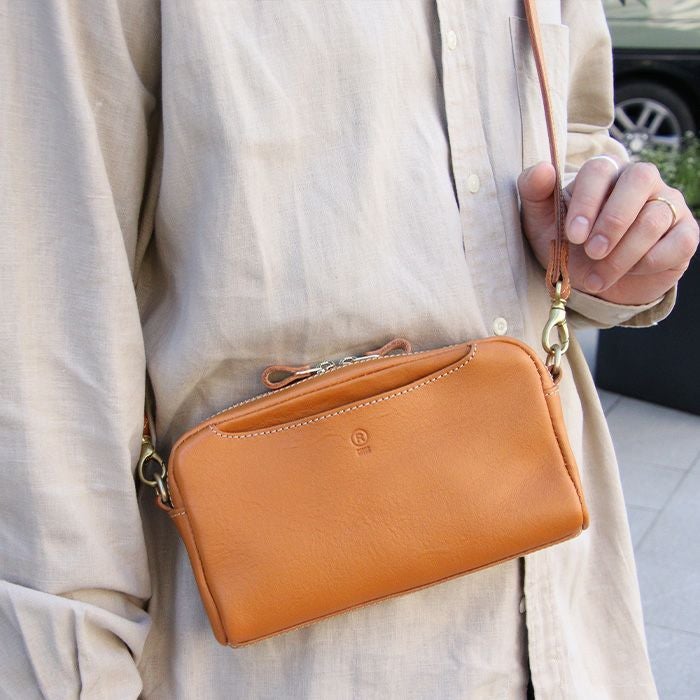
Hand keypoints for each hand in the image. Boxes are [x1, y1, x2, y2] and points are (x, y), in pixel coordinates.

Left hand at [518, 159, 698, 304]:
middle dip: (612, 221)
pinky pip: (679, 242)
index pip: (600, 169)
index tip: (573, 235)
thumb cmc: (567, 245)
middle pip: (639, 179)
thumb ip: (534, 192)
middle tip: (592, 252)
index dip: (587, 202)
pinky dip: (650, 263)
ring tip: (598, 276)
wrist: (593, 281)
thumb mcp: (541, 222)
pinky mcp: (685, 234)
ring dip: (623, 253)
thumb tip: (543, 169)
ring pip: (655, 217)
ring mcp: (667, 204)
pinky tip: (629, 273)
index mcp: (604, 172)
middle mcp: (640, 181)